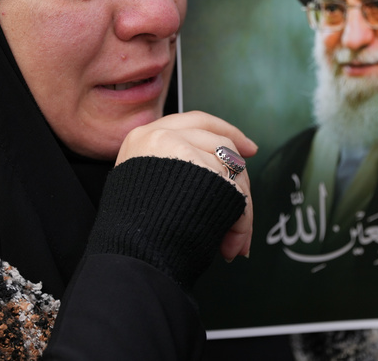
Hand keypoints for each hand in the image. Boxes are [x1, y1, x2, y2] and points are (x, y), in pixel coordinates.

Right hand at [117, 110, 256, 261]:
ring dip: (241, 207)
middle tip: (250, 189)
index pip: (195, 121)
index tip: (246, 146)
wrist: (127, 255)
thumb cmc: (134, 233)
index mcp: (142, 138)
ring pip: (232, 167)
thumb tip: (211, 173)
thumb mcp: (140, 187)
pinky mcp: (198, 167)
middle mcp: (159, 135)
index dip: (225, 131)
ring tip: (234, 241)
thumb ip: (167, 169)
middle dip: (242, 170)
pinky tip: (231, 242)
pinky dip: (242, 220)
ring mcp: (179, 148)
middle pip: (219, 142)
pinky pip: (235, 191)